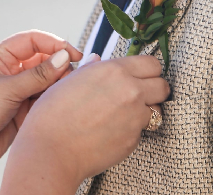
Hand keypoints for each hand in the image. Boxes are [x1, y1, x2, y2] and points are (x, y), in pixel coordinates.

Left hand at [0, 30, 81, 194]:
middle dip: (58, 65)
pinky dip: (53, 100)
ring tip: (68, 90)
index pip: (31, 41)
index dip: (54, 44)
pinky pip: (43, 100)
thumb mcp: (7, 89)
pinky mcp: (22, 112)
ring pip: (45, 81)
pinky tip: (60, 103)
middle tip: (73, 75)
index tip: (73, 53)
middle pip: (41, 60)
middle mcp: (8, 72)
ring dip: (57, 84)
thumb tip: (65, 57)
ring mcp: (15, 92)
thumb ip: (39, 74)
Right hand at [0, 55, 169, 194]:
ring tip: (123, 115)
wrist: (50, 151)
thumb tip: (97, 61)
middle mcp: (130, 91)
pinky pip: (141, 130)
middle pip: (163, 85)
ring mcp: (134, 117)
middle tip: (139, 95)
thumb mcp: (69, 81)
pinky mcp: (133, 139)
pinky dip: (131, 130)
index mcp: (114, 71)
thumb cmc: (52, 116)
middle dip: (154, 89)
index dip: (147, 70)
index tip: (141, 76)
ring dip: (145, 111)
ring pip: (155, 110)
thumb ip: (91, 69)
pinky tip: (111, 131)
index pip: (152, 63)